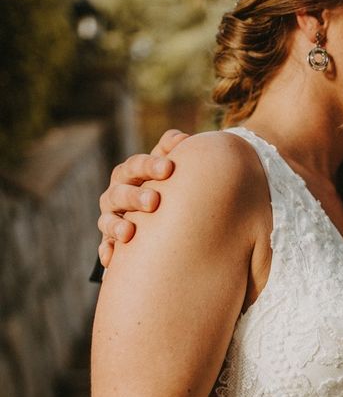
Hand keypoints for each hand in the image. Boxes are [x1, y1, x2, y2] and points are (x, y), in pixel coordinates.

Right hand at [97, 129, 188, 266]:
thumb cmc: (163, 182)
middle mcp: (116, 193)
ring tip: (129, 233)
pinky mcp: (110, 240)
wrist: (154, 210)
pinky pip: (105, 246)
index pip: (136, 165)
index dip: (150, 166)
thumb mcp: (165, 164)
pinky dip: (107, 251)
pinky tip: (112, 259)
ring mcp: (111, 217)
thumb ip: (171, 149)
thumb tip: (183, 138)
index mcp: (130, 172)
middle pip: (120, 192)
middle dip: (135, 196)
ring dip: (116, 226)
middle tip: (154, 202)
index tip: (168, 168)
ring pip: (107, 220)